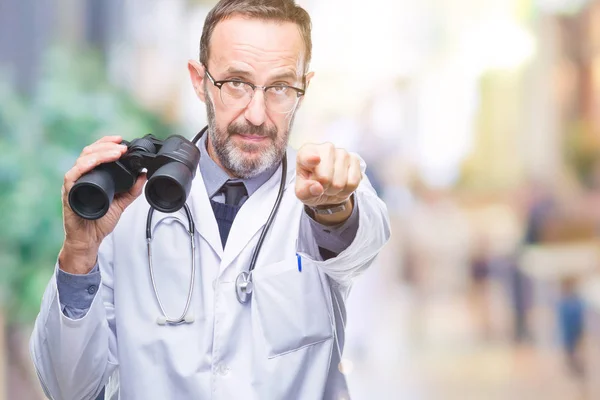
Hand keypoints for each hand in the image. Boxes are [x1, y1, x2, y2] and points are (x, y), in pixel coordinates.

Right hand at [59, 136, 146, 273]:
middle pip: (89, 152)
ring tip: (116, 153)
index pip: (96, 152)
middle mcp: (81, 176)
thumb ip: (133, 189)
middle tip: (122, 147)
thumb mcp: (122, 202)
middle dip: (107, 146)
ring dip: (100, 153)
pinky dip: (84, 166)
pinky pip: (72, 175)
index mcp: (92, 175)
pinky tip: (94, 162)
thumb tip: (144, 174)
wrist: (89, 239)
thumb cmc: (100, 220)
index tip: (122, 140)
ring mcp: (74, 183)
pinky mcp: (69, 193)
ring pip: (82, 159)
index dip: (107, 143)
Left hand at [295, 143, 361, 209]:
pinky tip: (341, 185)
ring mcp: (342, 152)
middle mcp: (325, 148)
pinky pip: (352, 183)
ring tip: (330, 185)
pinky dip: (346, 190)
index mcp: (306, 152)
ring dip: (335, 190)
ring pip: (339, 183)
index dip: (311, 158)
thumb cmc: (311, 185)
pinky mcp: (355, 160)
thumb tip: (317, 188)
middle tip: (322, 185)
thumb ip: (305, 191)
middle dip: (324, 187)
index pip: (308, 156)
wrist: (326, 188)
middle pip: (325, 178)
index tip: (315, 160)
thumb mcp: (302, 192)